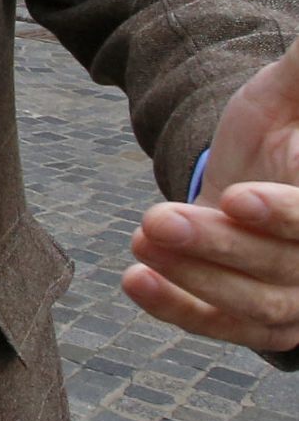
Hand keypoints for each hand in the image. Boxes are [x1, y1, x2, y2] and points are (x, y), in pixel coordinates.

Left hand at [122, 47, 298, 354]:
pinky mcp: (261, 320)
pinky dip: (180, 311)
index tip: (238, 199)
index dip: (285, 216)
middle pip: (285, 267)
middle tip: (159, 219)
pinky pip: (224, 327)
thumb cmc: (282, 128)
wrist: (255, 176)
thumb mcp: (286, 93)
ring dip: (196, 276)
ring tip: (142, 237)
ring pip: (256, 303)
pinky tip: (136, 281)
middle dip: (221, 245)